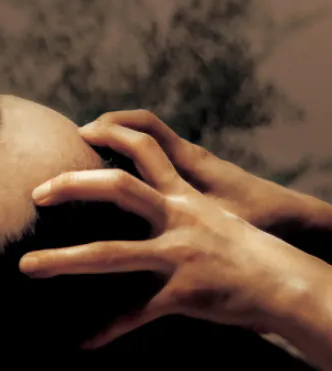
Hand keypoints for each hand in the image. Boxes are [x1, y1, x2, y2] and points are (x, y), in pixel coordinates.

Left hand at [21, 120, 325, 348]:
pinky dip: (110, 327)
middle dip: (73, 185)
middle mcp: (179, 217)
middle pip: (119, 188)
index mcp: (183, 196)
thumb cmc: (243, 250)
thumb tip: (139, 197)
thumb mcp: (209, 216)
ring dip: (65, 261)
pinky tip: (85, 340)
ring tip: (26, 266)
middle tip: (35, 193)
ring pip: (113, 254)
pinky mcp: (184, 292)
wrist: (287, 283)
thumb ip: (173, 202)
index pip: (146, 148)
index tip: (80, 130)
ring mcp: (180, 255)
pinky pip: (137, 312)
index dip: (113, 134)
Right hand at [85, 110, 310, 233]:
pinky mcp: (193, 178)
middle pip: (141, 127)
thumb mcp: (221, 225)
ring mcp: (191, 166)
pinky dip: (132, 158)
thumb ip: (186, 220)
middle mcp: (188, 159)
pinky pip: (156, 158)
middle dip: (106, 127)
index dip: (112, 128)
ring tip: (85, 157)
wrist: (295, 220)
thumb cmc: (261, 224)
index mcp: (192, 163)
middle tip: (75, 140)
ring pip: (148, 142)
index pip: (146, 130)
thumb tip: (150, 243)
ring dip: (118, 140)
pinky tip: (114, 182)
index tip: (81, 136)